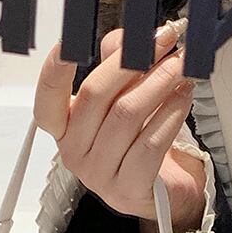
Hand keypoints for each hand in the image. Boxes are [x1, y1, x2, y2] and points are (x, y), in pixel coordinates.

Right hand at [33, 25, 207, 232]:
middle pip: (95, 97)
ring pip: (126, 116)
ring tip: (180, 68)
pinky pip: (150, 144)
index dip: (53, 73)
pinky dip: (170, 114)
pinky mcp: (128, 190)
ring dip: (159, 84)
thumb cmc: (140, 145)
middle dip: (132, 62)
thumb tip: (126, 39)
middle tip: (163, 43)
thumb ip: (116, 67)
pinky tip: (183, 98)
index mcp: (66, 130)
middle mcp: (75, 154)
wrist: (165, 193)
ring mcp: (99, 175)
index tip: (68, 42)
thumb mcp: (123, 101)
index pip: (47, 104)